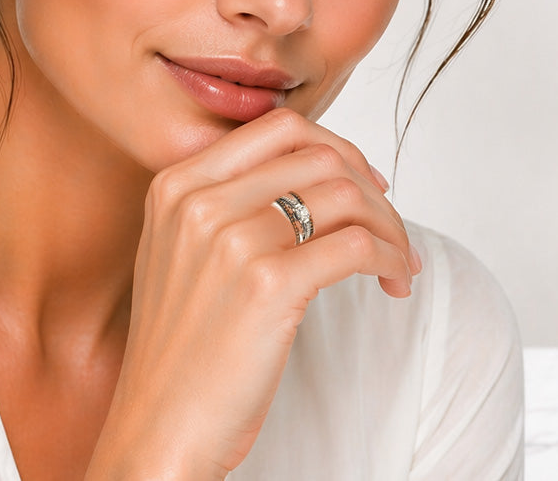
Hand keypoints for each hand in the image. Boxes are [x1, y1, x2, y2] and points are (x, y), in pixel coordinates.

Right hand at [86, 107, 422, 478]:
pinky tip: (394, 282)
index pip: (280, 128)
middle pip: (321, 155)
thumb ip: (228, 206)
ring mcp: (231, 241)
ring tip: (399, 262)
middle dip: (372, 189)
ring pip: (347, 195)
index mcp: (175, 187)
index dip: (338, 148)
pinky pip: (357, 244)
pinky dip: (390, 258)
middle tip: (390, 226)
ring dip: (389, 227)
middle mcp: (198, 203)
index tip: (365, 183)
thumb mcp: (182, 257)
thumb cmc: (182, 353)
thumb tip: (317, 178)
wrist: (159, 428)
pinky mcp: (267, 285)